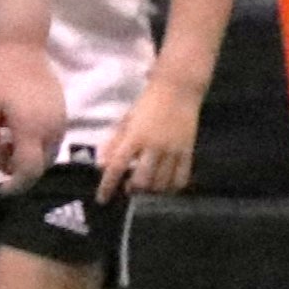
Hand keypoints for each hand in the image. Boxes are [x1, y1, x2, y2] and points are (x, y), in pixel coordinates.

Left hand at [0, 43, 65, 182]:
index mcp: (32, 130)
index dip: (15, 186)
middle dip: (19, 171)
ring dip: (28, 158)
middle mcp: (52, 130)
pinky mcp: (62, 113)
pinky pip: (51, 141)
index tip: (0, 191)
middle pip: (39, 166)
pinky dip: (35, 145)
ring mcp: (61, 121)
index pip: (29, 171)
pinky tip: (17, 130)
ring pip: (47, 155)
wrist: (21, 45)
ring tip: (5, 141)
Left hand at [100, 82, 200, 200]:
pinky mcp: (187, 151)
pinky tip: (165, 186)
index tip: (102, 199)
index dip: (107, 186)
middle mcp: (154, 146)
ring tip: (146, 187)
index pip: (116, 167)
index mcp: (135, 137)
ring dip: (150, 191)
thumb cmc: (148, 103)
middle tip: (128, 188)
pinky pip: (181, 178)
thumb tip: (101, 165)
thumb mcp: (126, 120)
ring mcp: (172, 150)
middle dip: (132, 189)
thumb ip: (113, 143)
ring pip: (161, 184)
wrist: (178, 89)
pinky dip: (171, 187)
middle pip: (141, 181)